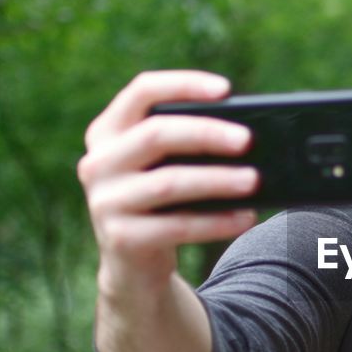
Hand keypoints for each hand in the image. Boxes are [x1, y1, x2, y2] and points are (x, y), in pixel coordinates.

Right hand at [77, 70, 259, 296]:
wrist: (133, 267)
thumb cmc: (160, 204)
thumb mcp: (163, 167)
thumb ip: (187, 146)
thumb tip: (246, 135)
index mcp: (107, 132)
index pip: (142, 92)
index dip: (183, 84)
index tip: (226, 89)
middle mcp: (98, 162)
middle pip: (156, 134)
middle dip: (207, 134)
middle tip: (248, 140)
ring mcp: (105, 202)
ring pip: (168, 182)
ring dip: (217, 180)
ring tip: (253, 180)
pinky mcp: (121, 239)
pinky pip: (177, 226)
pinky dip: (216, 222)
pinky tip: (244, 218)